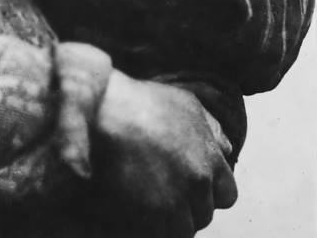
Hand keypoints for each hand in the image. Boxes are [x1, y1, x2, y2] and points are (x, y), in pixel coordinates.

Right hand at [92, 71, 236, 236]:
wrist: (100, 109)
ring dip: (168, 221)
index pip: (227, 195)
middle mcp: (196, 183)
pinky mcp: (146, 216)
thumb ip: (211, 128)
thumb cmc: (141, 102)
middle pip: (203, 215)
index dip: (209, 192)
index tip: (191, 187)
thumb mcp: (185, 104)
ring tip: (148, 203)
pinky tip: (135, 211)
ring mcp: (172, 202)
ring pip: (181, 230)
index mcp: (210, 159)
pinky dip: (148, 228)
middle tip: (163, 193)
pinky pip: (156, 234)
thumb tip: (227, 148)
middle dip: (187, 206)